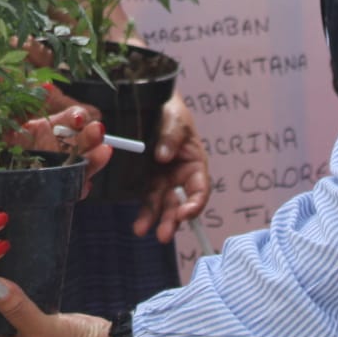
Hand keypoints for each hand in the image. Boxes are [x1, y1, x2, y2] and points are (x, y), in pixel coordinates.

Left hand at [8, 106, 111, 182]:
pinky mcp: (57, 191)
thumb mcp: (8, 119)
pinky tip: (83, 183)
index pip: (73, 119)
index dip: (78, 116)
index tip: (77, 118)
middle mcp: (58, 148)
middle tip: (98, 131)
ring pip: (84, 164)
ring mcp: (60, 169)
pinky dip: (80, 186)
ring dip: (95, 158)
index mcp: (49, 128)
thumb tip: (46, 85)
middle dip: (92, 135)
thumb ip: (28, 104)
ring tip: (104, 153)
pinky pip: (73, 188)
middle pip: (83, 141)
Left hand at [132, 93, 208, 242]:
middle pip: (179, 202)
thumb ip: (171, 136)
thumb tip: (164, 156)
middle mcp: (178, 176)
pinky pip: (144, 198)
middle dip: (172, 219)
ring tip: (141, 231)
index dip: (195, 203)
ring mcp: (161, 179)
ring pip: (160, 204)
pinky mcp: (143, 179)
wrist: (148, 102)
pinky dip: (142, 212)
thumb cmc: (169, 110)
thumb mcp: (174, 118)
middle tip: (163, 234)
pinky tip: (137, 224)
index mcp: (194, 163)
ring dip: (153, 219)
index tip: (185, 213)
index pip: (199, 188)